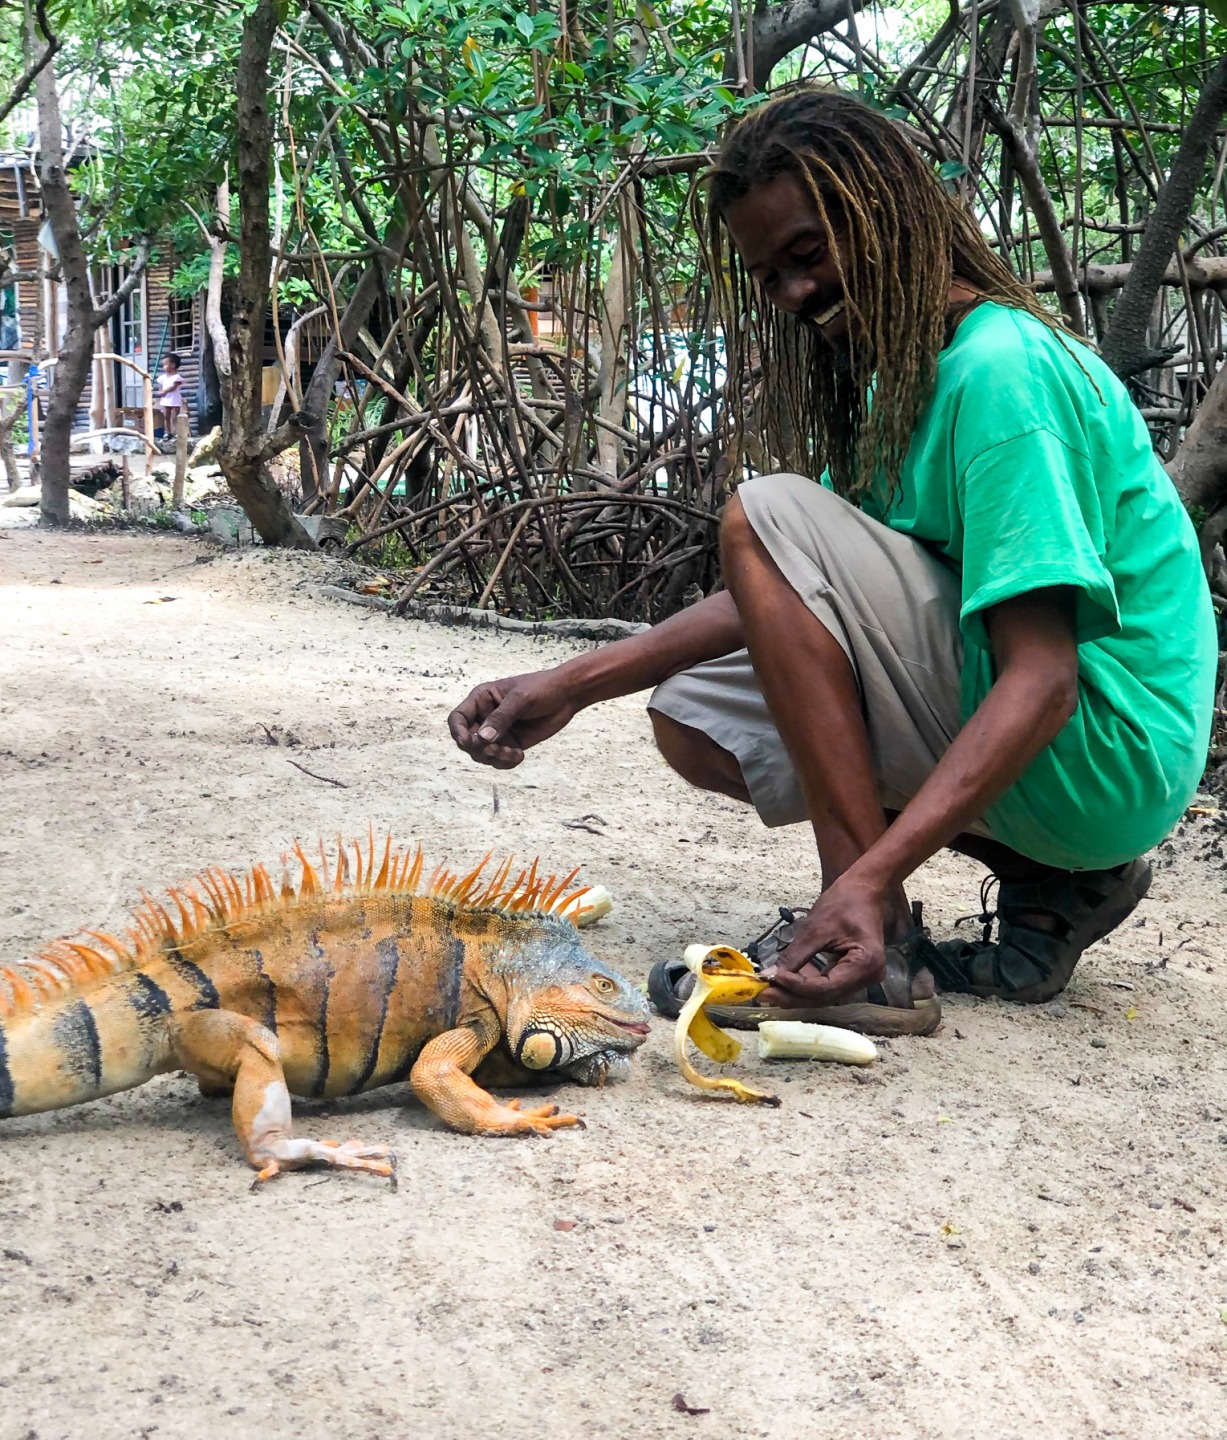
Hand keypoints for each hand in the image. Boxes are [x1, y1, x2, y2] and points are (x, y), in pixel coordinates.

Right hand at [447, 669, 578, 768]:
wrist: (567, 696)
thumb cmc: (542, 688)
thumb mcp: (521, 699)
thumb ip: (501, 718)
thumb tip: (482, 738)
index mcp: (481, 699)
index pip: (457, 719)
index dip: (457, 732)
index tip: (468, 742)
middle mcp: (485, 717)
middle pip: (467, 741)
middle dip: (480, 749)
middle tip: (498, 750)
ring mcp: (498, 732)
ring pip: (482, 754)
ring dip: (494, 758)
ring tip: (513, 754)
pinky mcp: (511, 744)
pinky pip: (499, 760)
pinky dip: (506, 763)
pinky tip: (520, 756)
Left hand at [760, 872, 889, 1004]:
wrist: (862, 890)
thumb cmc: (843, 903)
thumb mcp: (816, 928)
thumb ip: (794, 956)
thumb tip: (769, 975)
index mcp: (866, 964)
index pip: (826, 987)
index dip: (797, 987)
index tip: (772, 979)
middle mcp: (868, 978)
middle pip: (825, 996)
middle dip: (793, 995)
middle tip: (764, 993)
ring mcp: (861, 978)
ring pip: (824, 994)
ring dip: (796, 992)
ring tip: (769, 989)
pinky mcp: (851, 975)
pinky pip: (826, 985)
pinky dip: (805, 984)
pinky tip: (784, 980)